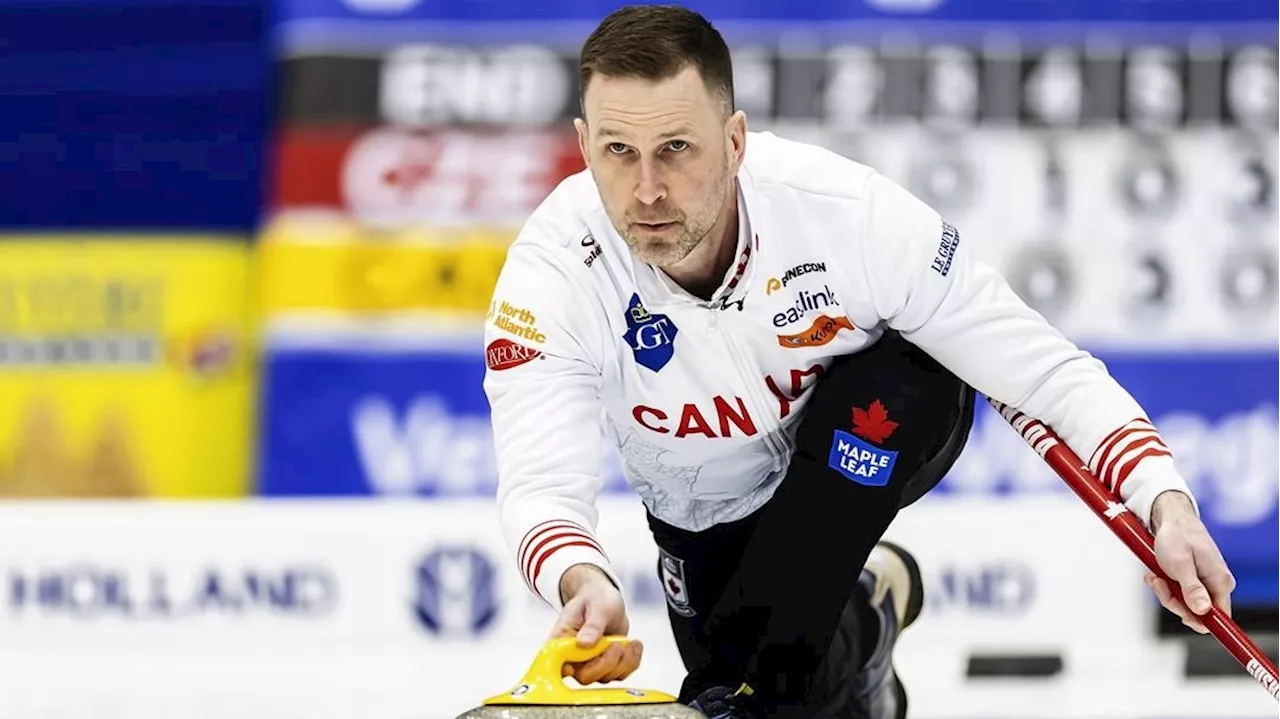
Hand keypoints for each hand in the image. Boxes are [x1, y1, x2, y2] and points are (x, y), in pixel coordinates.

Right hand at [551, 563, 642, 683]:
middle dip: (606, 663)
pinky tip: (634, 646)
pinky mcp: (606, 666)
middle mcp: (573, 657)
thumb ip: (592, 625)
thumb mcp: (597, 605)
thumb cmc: (595, 598)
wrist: (605, 599)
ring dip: (622, 662)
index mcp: (561, 640)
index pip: (556, 664)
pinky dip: (631, 662)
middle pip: (585, 676)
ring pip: (605, 678)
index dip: (565, 671)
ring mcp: (590, 664)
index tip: (577, 667)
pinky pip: (620, 674)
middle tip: (617, 643)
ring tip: (629, 642)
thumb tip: (583, 643)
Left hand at [1146, 491, 1235, 633]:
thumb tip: (1202, 611)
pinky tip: (1155, 574)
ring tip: (1155, 575)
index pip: (1220, 617)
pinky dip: (1163, 586)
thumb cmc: (1177, 537)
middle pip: (1197, 613)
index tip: (1181, 617)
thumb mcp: (1180, 564)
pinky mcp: (1193, 581)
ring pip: (1184, 604)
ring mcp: (1204, 583)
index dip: (1200, 622)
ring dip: (1165, 592)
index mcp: (1221, 582)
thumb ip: (1191, 589)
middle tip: (1159, 583)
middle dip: (1173, 601)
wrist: (1171, 519)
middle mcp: (1216, 585)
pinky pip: (1177, 593)